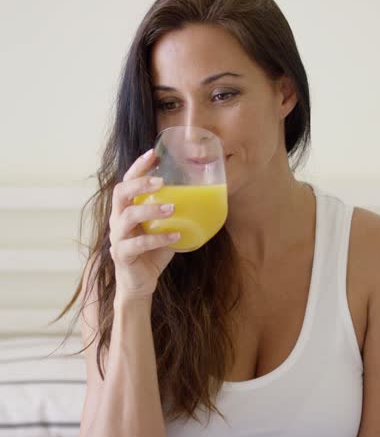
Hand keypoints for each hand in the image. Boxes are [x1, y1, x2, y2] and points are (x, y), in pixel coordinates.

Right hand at [109, 149, 179, 303]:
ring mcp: (117, 237)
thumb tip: (204, 198)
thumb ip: (175, 214)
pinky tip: (176, 235)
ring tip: (172, 208)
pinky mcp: (122, 255)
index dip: (138, 167)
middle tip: (162, 181)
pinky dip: (158, 238)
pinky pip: (137, 244)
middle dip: (140, 183)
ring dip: (150, 209)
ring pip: (127, 216)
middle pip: (120, 193)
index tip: (153, 153)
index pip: (127, 181)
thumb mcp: (165, 228)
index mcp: (126, 209)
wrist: (140, 283)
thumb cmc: (153, 252)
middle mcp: (117, 219)